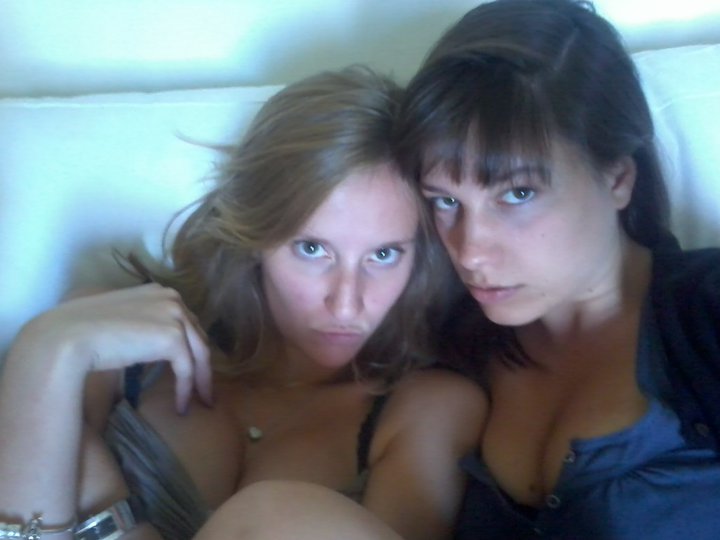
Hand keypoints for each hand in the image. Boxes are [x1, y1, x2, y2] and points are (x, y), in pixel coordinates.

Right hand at [15, 283, 211, 413]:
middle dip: (203, 366)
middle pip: (197, 338)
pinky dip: (186, 390)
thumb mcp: (124, 322)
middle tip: (206, 390)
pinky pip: (187, 369)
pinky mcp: (172, 338)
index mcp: (161, 292)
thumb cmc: (86, 331)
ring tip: (202, 403)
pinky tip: (181, 406)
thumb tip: (155, 349)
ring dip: (201, 382)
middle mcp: (173, 299)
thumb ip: (145, 327)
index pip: (186, 323)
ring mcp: (175, 316)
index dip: (192, 348)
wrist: (70, 335)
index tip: (194, 369)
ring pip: (198, 354)